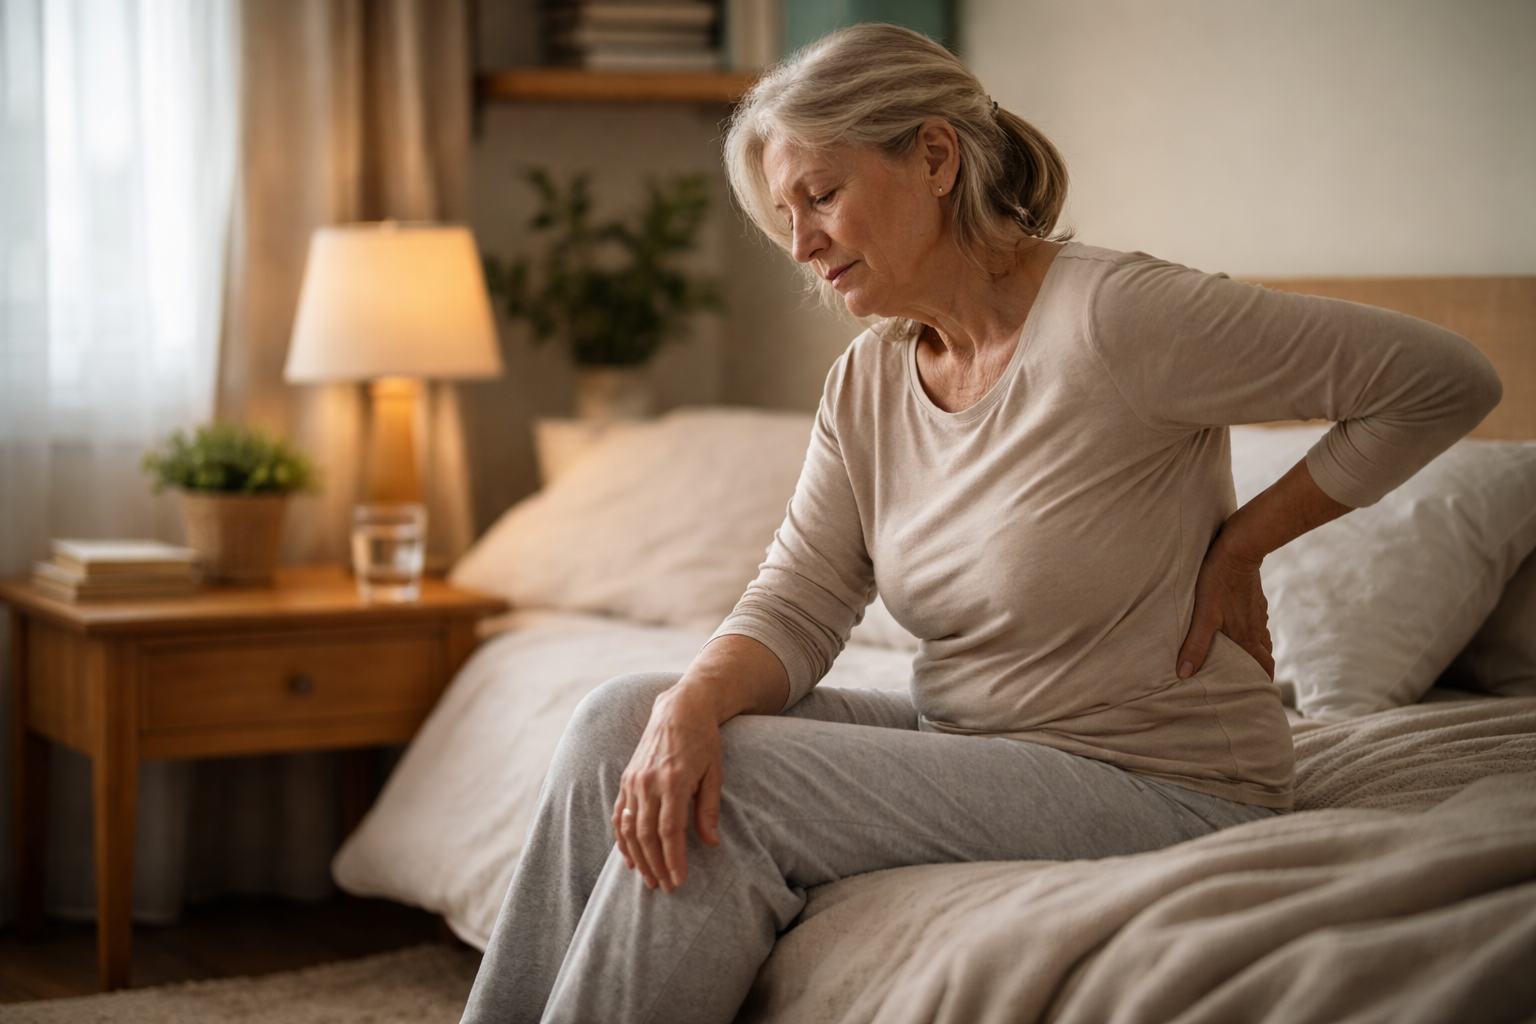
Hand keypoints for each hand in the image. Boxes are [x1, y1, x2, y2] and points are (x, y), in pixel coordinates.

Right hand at [612, 686, 723, 892]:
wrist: (680, 708)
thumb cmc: (704, 741)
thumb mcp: (715, 773)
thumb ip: (709, 809)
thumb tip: (712, 844)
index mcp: (673, 780)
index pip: (669, 830)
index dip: (673, 859)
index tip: (679, 880)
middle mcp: (649, 782)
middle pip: (646, 834)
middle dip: (656, 864)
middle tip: (666, 887)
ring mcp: (634, 780)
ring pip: (629, 828)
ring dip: (638, 857)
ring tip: (649, 879)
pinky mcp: (626, 778)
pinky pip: (618, 814)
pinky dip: (622, 839)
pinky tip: (630, 858)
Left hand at [1176, 538, 1273, 679]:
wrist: (1238, 548)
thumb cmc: (1217, 581)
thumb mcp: (1203, 615)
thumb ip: (1195, 645)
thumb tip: (1185, 674)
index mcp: (1248, 636)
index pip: (1264, 666)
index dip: (1262, 682)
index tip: (1258, 695)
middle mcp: (1257, 627)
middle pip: (1264, 655)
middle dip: (1257, 669)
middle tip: (1245, 680)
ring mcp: (1257, 612)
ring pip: (1260, 638)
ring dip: (1253, 651)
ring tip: (1238, 659)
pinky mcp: (1253, 598)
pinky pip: (1255, 622)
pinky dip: (1249, 632)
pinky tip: (1235, 628)